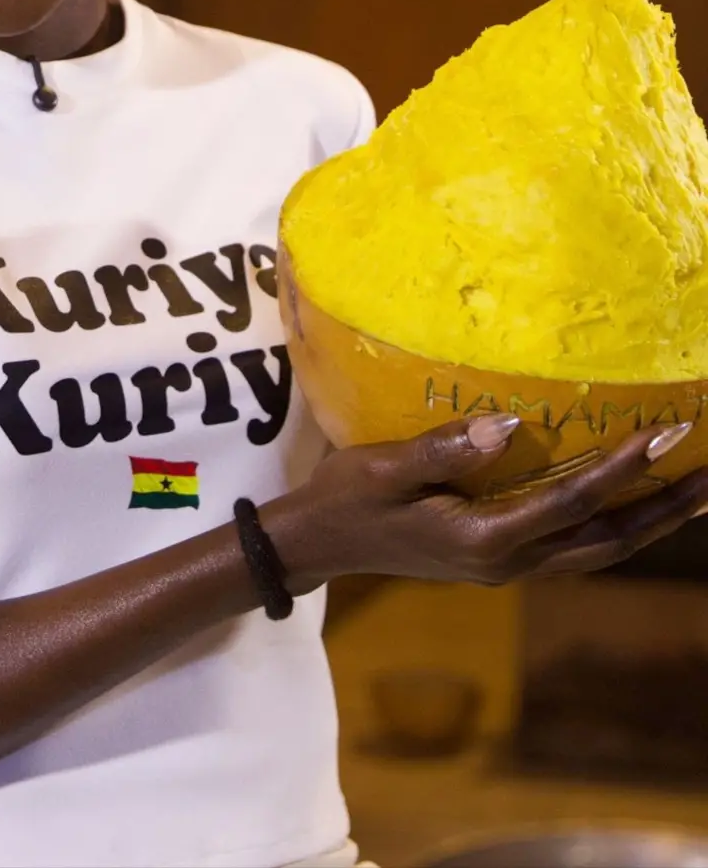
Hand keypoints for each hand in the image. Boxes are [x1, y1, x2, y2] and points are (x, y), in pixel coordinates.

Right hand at [267, 416, 707, 590]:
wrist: (319, 545)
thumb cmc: (347, 498)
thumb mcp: (385, 468)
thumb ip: (445, 448)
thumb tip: (504, 425)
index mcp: (484, 540)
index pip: (570, 503)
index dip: (620, 468)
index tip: (664, 433)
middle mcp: (508, 561)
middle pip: (606, 541)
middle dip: (664, 510)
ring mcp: (508, 565)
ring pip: (598, 549)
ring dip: (649, 521)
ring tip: (695, 491)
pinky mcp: (502, 556)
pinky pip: (577, 544)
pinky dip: (615, 523)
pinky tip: (631, 501)